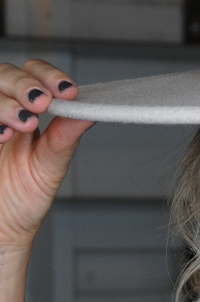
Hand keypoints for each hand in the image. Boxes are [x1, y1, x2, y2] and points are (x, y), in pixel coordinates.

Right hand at [0, 59, 93, 251]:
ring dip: (7, 103)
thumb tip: (88, 113)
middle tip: (41, 105)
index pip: (35, 74)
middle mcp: (3, 109)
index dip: (49, 76)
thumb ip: (64, 139)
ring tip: (23, 125)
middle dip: (26, 85)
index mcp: (27, 111)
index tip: (68, 92)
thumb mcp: (49, 169)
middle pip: (6, 73)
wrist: (0, 229)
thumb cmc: (22, 201)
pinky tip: (1, 135)